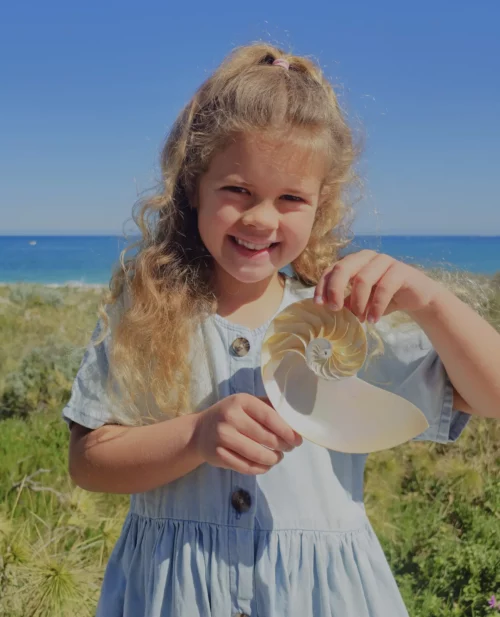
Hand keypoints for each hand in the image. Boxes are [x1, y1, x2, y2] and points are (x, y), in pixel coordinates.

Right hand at [193, 394, 302, 474]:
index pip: (269, 416)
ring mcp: (222, 437)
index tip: (297, 439)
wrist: (200, 431)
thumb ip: (267, 407)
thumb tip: (294, 418)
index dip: (286, 430)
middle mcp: (230, 417)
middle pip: (265, 437)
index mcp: (241, 401)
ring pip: (257, 455)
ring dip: (273, 459)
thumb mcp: (246, 404)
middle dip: (283, 446)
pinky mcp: (218, 455)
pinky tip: (266, 465)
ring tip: (278, 457)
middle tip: (289, 448)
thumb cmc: (230, 415)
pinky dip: (261, 469)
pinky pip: (246, 467)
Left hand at [314, 250, 443, 322]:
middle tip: (335, 310)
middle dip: (335, 290)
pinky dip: (376, 306)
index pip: (332, 269)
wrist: (417, 297)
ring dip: (358, 303)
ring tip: (360, 320)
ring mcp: (384, 261)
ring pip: (362, 279)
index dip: (322, 286)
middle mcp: (367, 257)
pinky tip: (373, 320)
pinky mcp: (401, 270)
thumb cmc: (384, 298)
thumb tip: (325, 307)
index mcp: (354, 261)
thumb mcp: (361, 301)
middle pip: (343, 268)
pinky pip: (384, 287)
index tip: (318, 304)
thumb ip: (344, 301)